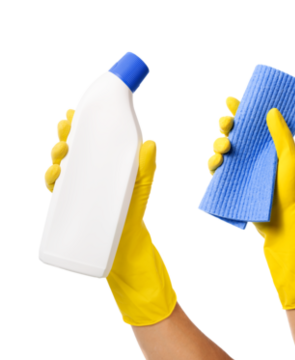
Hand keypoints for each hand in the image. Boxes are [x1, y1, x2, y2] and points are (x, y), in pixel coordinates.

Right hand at [43, 107, 177, 325]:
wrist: (127, 243)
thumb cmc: (134, 207)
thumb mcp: (142, 182)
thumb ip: (146, 165)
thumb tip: (150, 142)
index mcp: (100, 162)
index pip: (85, 138)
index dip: (75, 124)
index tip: (72, 114)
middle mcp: (84, 173)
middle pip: (68, 149)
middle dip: (63, 138)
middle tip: (67, 135)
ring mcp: (76, 190)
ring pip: (58, 167)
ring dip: (55, 158)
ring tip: (62, 156)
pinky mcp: (70, 208)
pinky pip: (56, 192)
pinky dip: (52, 181)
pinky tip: (54, 177)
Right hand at [207, 96, 294, 308]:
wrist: (283, 220)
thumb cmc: (291, 188)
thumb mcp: (290, 158)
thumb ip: (281, 134)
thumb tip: (271, 110)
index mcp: (267, 144)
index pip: (252, 121)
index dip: (240, 109)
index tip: (232, 101)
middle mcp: (253, 153)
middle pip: (233, 131)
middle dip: (225, 124)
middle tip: (228, 125)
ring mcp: (241, 167)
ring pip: (221, 147)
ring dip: (218, 142)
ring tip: (226, 147)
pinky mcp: (231, 182)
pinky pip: (216, 168)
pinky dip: (213, 162)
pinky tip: (218, 163)